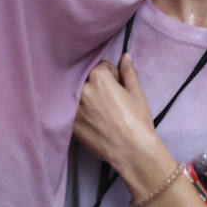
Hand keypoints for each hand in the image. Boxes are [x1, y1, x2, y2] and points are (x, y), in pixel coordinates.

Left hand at [73, 54, 158, 171]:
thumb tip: (126, 56)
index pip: (101, 66)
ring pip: (78, 94)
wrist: (130, 150)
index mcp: (99, 77)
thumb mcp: (136, 93)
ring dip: (86, 98)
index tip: (118, 87)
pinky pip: (72, 111)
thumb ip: (128, 72)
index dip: (112, 76)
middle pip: (87, 79)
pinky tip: (94, 121)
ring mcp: (73, 107)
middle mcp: (82, 89)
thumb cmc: (137, 121)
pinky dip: (80, 112)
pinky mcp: (69, 123)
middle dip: (97, 85)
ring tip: (102, 112)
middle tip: (110, 100)